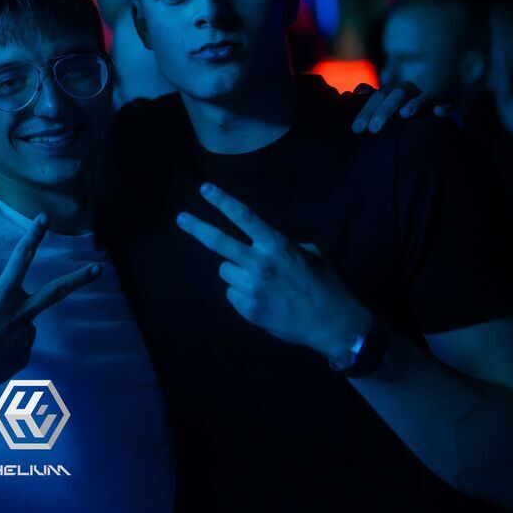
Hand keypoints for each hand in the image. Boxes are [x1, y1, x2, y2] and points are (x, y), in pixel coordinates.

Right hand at [0, 215, 100, 387]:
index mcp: (2, 294)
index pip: (22, 257)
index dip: (34, 235)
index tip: (45, 218)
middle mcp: (19, 311)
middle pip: (55, 291)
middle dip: (78, 279)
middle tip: (97, 270)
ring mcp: (25, 335)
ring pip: (23, 328)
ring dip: (9, 333)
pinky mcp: (23, 356)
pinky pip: (15, 350)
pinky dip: (4, 352)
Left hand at [176, 183, 369, 364]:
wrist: (331, 324)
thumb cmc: (324, 284)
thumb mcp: (310, 254)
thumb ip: (283, 245)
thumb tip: (264, 242)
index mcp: (276, 246)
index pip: (244, 217)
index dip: (222, 201)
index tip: (204, 189)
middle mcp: (259, 264)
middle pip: (218, 242)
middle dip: (197, 227)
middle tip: (181, 218)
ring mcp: (251, 288)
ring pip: (226, 270)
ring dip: (235, 271)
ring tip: (260, 281)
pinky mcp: (247, 309)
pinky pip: (232, 293)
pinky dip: (242, 293)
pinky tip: (263, 299)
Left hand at [351, 81, 452, 133]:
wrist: (425, 127)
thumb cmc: (395, 119)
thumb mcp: (381, 110)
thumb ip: (369, 102)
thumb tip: (358, 90)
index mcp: (393, 91)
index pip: (378, 96)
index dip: (366, 112)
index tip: (357, 129)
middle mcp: (411, 92)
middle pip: (397, 95)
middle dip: (384, 111)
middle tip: (374, 129)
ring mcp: (428, 100)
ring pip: (423, 97)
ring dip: (414, 103)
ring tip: (405, 114)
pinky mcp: (446, 110)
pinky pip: (448, 107)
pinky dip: (445, 108)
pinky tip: (438, 112)